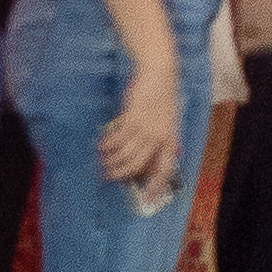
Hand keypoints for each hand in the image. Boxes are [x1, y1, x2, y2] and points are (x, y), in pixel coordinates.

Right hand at [100, 54, 180, 197]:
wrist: (159, 72)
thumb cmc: (162, 95)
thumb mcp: (167, 119)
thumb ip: (159, 137)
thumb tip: (145, 157)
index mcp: (170, 138)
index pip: (166, 168)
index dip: (157, 185)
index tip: (148, 198)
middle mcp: (159, 137)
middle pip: (138, 165)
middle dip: (121, 174)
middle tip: (109, 177)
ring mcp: (146, 128)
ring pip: (125, 155)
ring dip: (111, 162)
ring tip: (103, 163)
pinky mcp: (133, 119)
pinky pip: (117, 139)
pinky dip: (107, 145)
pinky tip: (101, 146)